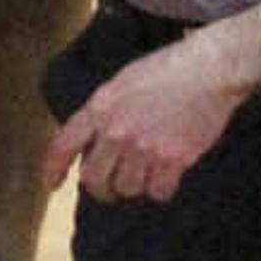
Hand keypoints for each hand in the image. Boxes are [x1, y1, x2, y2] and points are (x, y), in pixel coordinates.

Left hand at [44, 37, 237, 202]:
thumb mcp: (124, 81)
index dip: (54, 168)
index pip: (64, 144)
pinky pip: (157, 192)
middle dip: (102, 189)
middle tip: (112, 190)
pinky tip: (168, 177)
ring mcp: (143, 147)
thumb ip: (106, 110)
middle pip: (94, 179)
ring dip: (135, 187)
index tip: (52, 185)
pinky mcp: (171, 159)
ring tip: (147, 174)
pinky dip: (162, 189)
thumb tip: (96, 140)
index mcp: (100, 107)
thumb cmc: (170, 69)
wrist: (209, 69)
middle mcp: (116, 130)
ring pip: (127, 188)